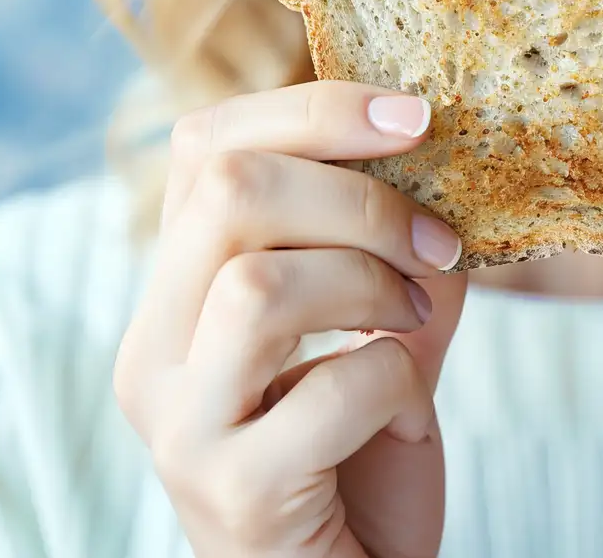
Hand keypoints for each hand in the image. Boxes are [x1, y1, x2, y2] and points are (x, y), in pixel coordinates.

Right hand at [112, 82, 467, 557]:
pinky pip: (329, 390)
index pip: (205, 148)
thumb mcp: (386, 333)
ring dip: (373, 288)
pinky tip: (404, 417)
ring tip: (414, 328)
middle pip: (229, 194)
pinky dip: (395, 385)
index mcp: (176, 297)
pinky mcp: (232, 492)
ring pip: (261, 284)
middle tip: (436, 245)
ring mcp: (182, 426)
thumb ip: (400, 253)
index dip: (315, 110)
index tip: (417, 117)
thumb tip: (449, 156)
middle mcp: (154, 353)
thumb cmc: (359, 463)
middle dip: (361, 198)